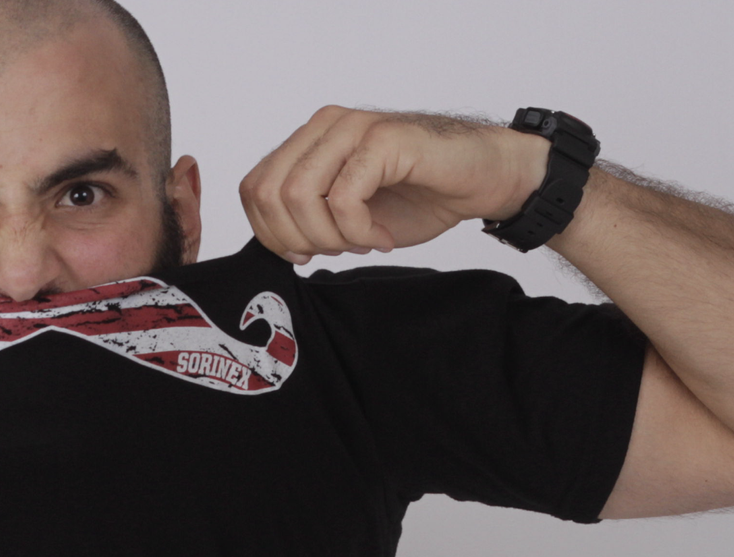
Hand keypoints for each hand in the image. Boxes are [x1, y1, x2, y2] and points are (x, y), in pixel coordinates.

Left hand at [239, 107, 545, 263]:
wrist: (480, 180)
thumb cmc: (420, 196)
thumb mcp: (348, 215)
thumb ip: (308, 218)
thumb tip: (278, 245)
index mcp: (310, 141)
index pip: (254, 189)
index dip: (270, 233)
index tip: (307, 253)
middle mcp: (325, 126)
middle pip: (269, 194)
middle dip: (296, 238)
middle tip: (336, 250)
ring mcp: (352, 128)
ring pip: (299, 195)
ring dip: (329, 236)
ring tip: (363, 241)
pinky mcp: (381, 140)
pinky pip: (342, 199)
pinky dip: (359, 231)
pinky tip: (382, 235)